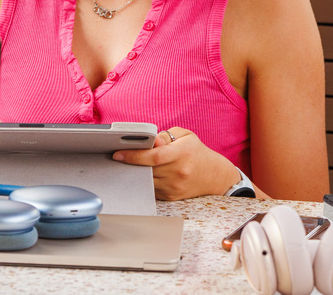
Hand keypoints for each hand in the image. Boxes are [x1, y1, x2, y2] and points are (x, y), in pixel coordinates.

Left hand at [111, 127, 239, 200]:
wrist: (214, 176)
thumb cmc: (197, 152)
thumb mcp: (185, 136)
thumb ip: (165, 136)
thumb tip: (150, 141)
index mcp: (181, 153)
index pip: (153, 156)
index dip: (134, 155)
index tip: (118, 154)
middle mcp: (178, 172)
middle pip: (146, 169)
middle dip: (131, 163)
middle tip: (119, 157)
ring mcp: (174, 187)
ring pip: (146, 180)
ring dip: (136, 173)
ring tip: (129, 164)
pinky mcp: (170, 197)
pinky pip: (151, 189)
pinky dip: (145, 181)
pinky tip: (143, 174)